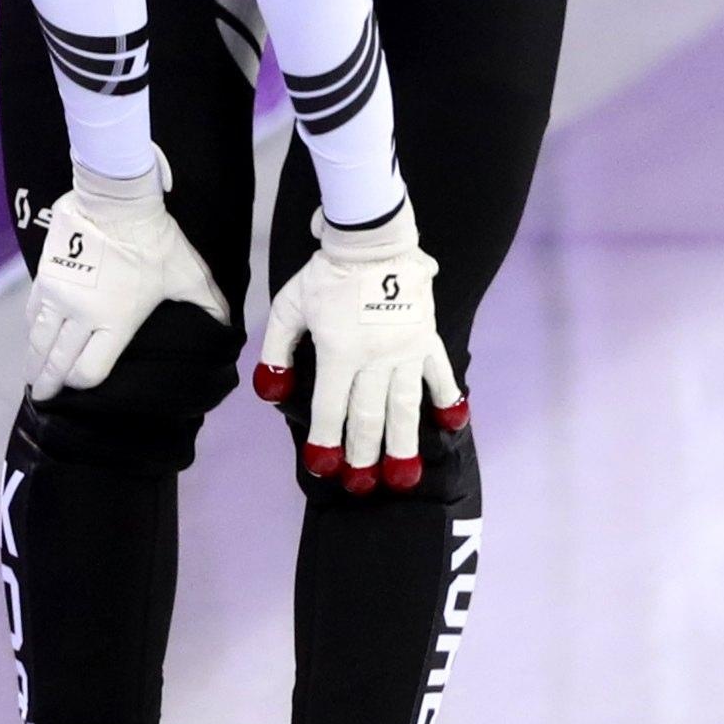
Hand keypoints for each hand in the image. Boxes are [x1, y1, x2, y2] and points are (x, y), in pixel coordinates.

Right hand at [25, 145, 230, 400]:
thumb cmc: (157, 241)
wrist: (117, 199)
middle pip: (57, 362)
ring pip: (38, 340)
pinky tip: (34, 338)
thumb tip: (228, 326)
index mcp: (115, 321)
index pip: (88, 370)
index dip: (82, 384)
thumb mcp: (189, 276)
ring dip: (33, 362)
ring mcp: (58, 295)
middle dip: (48, 383)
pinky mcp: (44, 275)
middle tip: (42, 397)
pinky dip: (32, 330)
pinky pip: (32, 312)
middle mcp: (81, 315)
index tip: (81, 386)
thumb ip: (209, 305)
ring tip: (32, 377)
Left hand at [252, 196, 468, 492]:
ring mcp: (405, 350)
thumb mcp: (289, 306)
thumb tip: (271, 391)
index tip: (323, 469)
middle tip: (364, 485)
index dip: (325, 441)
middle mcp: (375, 358)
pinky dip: (447, 399)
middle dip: (364, 454)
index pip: (331, 408)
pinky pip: (440, 374)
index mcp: (339, 351)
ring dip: (404, 444)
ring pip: (405, 406)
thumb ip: (277, 350)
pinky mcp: (426, 338)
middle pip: (369, 416)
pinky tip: (453, 424)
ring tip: (406, 476)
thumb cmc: (325, 274)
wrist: (372, 239)